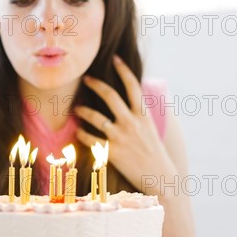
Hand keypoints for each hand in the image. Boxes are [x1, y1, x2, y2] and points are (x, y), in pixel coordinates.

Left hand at [75, 55, 177, 194]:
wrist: (160, 177)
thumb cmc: (154, 153)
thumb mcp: (151, 128)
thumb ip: (139, 114)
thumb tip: (130, 99)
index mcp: (143, 115)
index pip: (133, 86)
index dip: (124, 70)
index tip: (115, 59)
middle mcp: (132, 123)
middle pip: (111, 96)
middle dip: (96, 84)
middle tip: (86, 78)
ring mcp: (121, 137)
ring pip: (96, 117)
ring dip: (83, 111)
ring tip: (76, 109)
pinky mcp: (112, 153)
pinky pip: (90, 140)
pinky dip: (82, 134)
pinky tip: (78, 132)